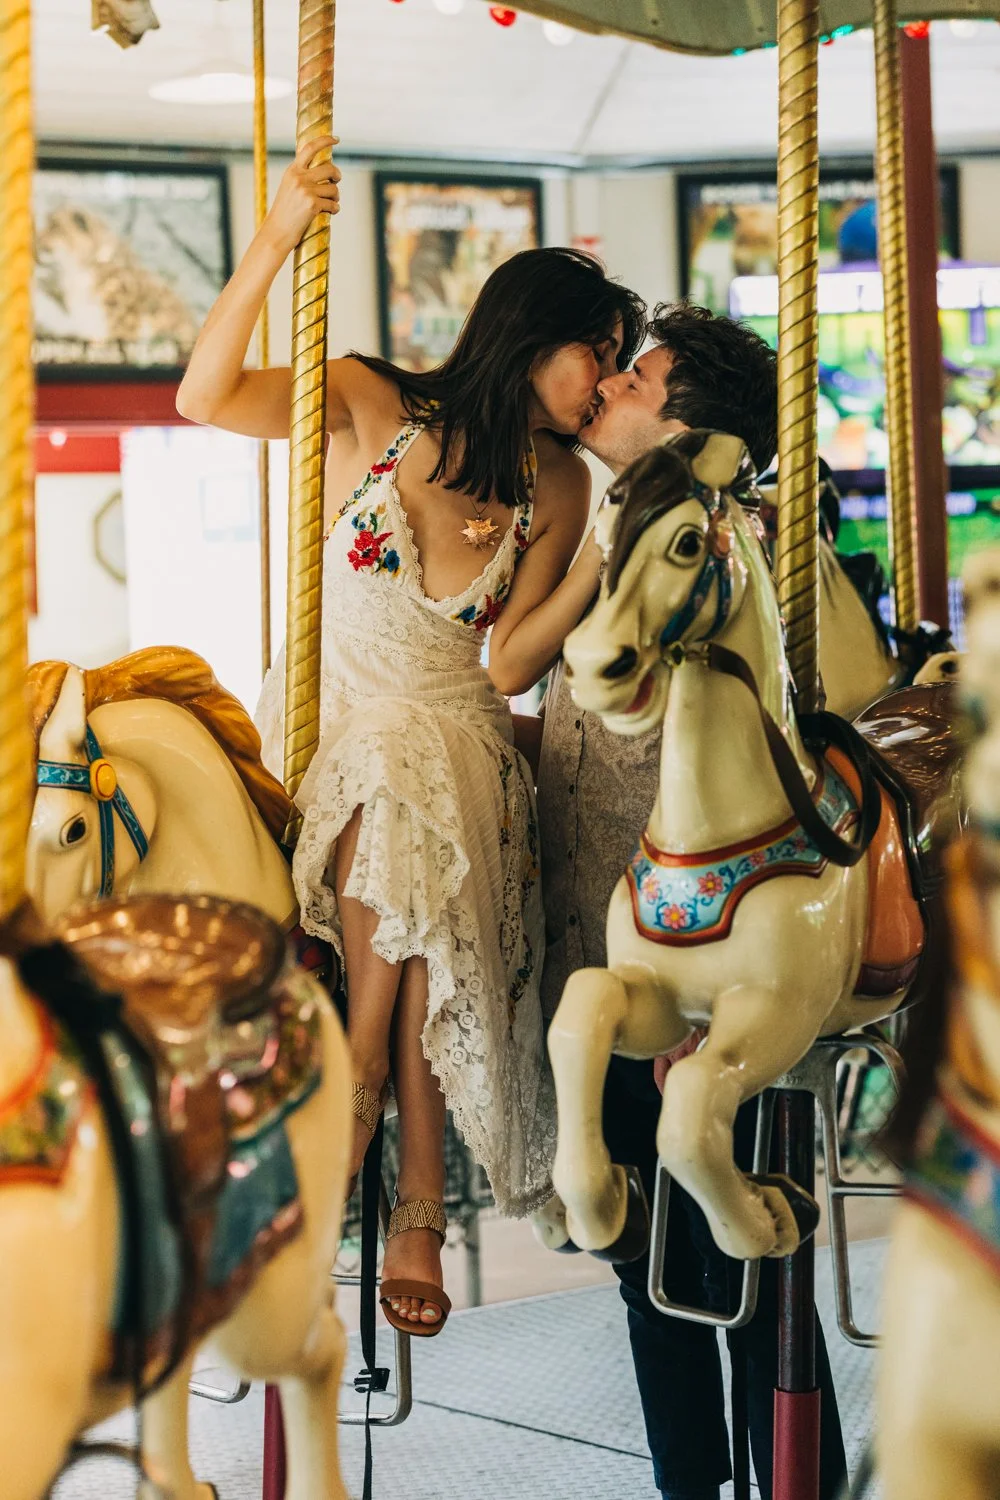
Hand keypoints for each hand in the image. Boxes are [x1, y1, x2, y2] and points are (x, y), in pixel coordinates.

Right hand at [263, 135, 341, 256]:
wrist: (277, 232)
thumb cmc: (284, 213)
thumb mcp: (289, 188)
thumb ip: (302, 176)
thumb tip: (325, 170)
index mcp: (293, 171)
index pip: (310, 148)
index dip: (325, 141)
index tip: (336, 139)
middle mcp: (299, 177)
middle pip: (329, 168)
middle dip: (337, 175)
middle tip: (337, 181)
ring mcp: (306, 190)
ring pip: (333, 188)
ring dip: (336, 196)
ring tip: (332, 202)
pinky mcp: (312, 204)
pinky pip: (333, 204)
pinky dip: (335, 209)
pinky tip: (331, 212)